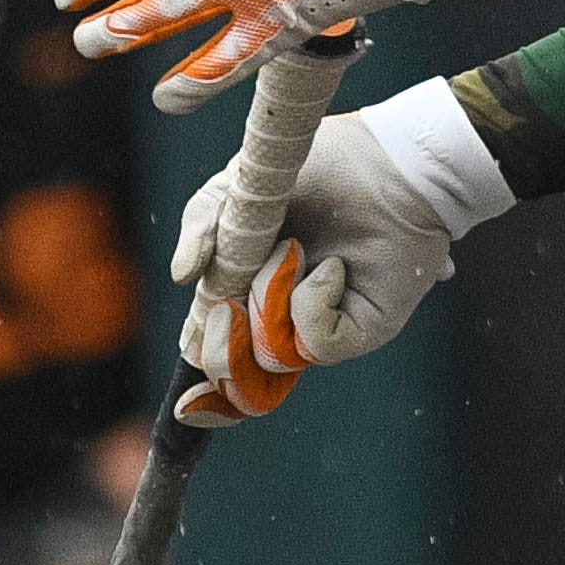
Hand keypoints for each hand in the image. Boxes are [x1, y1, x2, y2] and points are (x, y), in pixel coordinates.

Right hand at [170, 111, 463, 423]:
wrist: (384, 160)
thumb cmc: (317, 165)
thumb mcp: (240, 186)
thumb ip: (202, 224)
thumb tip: (180, 277)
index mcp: (246, 286)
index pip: (214, 350)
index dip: (201, 384)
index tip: (184, 405)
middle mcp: (280, 314)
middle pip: (234, 372)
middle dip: (221, 345)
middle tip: (227, 308)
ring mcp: (319, 324)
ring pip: (268, 355)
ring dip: (268, 299)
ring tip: (292, 249)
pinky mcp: (357, 330)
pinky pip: (314, 343)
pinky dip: (311, 302)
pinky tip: (333, 267)